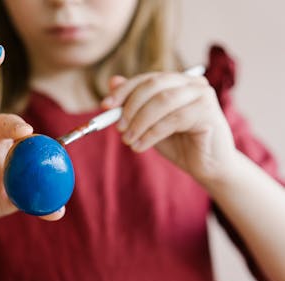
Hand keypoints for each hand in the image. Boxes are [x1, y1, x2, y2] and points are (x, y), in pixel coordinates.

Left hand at [102, 72, 237, 182]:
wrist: (208, 167)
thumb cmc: (179, 144)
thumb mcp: (149, 124)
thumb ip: (133, 104)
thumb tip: (112, 81)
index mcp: (177, 82)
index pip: (146, 78)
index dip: (124, 90)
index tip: (105, 106)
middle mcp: (192, 83)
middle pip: (153, 85)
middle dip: (131, 106)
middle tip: (119, 127)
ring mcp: (203, 95)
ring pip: (162, 102)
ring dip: (139, 122)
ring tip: (128, 140)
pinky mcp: (208, 111)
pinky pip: (172, 119)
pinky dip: (151, 134)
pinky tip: (140, 146)